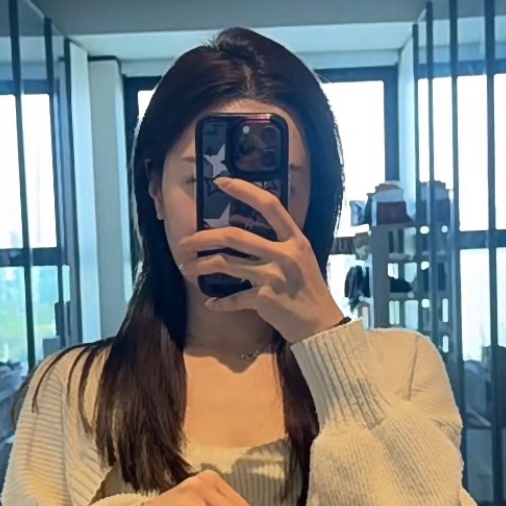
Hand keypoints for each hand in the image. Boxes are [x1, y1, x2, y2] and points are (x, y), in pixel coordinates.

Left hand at [177, 177, 344, 344]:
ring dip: (201, 266)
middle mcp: (284, 253)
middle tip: (184, 242)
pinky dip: (221, 302)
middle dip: (203, 237)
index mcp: (295, 239)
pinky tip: (211, 303)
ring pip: (226, 264)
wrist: (320, 324)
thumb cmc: (309, 290)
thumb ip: (278, 244)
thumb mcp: (302, 258)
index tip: (221, 181)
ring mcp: (273, 276)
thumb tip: (244, 232)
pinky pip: (234, 298)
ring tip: (186, 269)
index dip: (244, 190)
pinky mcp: (264, 298)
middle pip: (234, 236)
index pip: (270, 205)